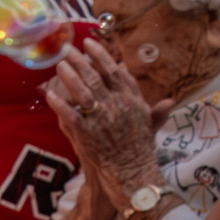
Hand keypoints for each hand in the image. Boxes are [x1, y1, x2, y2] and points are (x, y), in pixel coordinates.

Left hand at [42, 42, 158, 196]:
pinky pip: (71, 114)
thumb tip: (169, 100)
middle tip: (68, 49)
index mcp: (134, 101)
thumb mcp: (152, 127)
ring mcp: (103, 119)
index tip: (91, 45)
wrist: (132, 174)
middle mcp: (120, 106)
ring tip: (60, 64)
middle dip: (81, 60)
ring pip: (84, 91)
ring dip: (70, 76)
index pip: (117, 72)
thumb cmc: (140, 151)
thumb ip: (156, 112)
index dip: (102, 57)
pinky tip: (50, 94)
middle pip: (97, 77)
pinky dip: (60, 104)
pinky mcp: (88, 133)